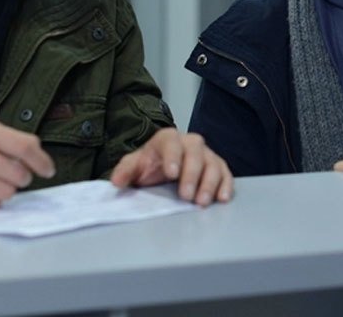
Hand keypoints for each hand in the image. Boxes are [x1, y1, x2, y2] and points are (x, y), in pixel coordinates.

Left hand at [110, 128, 232, 205]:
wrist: (163, 167)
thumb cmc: (150, 165)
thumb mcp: (134, 166)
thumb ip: (125, 171)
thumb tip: (117, 181)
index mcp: (168, 139)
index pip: (172, 144)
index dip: (173, 157)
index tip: (171, 174)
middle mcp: (190, 143)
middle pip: (195, 154)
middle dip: (192, 175)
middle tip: (186, 196)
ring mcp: (207, 155)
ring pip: (213, 164)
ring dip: (209, 184)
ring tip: (202, 202)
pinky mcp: (218, 167)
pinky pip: (226, 174)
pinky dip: (226, 186)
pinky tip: (222, 198)